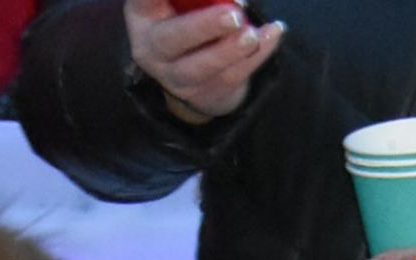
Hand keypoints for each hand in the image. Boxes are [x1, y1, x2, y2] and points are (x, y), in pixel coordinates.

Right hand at [124, 0, 283, 121]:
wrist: (192, 73)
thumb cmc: (185, 17)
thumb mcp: (181, 4)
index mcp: (142, 15)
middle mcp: (153, 49)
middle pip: (174, 40)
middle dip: (204, 26)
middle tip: (233, 14)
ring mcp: (177, 77)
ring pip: (204, 67)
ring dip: (231, 50)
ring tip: (253, 33)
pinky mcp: (205, 94)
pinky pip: (232, 77)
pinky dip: (257, 56)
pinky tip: (273, 34)